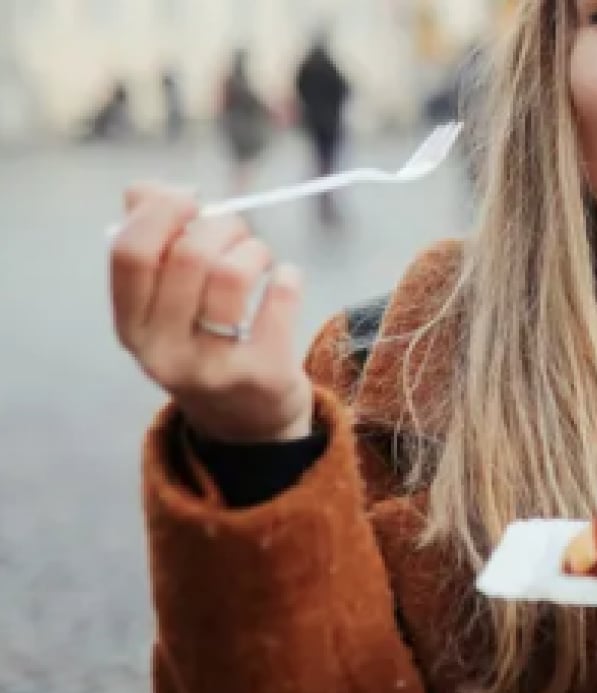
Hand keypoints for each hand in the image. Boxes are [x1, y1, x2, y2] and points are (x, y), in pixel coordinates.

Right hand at [110, 183, 312, 442]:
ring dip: (255, 249)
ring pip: (233, 273)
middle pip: (190, 254)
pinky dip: (289, 276)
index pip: (130, 253)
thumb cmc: (205, 340)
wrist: (247, 422)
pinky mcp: (262, 374)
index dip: (161, 212)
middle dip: (223, 225)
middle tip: (238, 231)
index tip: (191, 199)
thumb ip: (153, 241)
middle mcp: (162, 351)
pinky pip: (281, 296)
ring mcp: (212, 367)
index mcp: (131, 326)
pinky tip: (286, 281)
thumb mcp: (166, 304)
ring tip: (260, 258)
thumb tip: (145, 189)